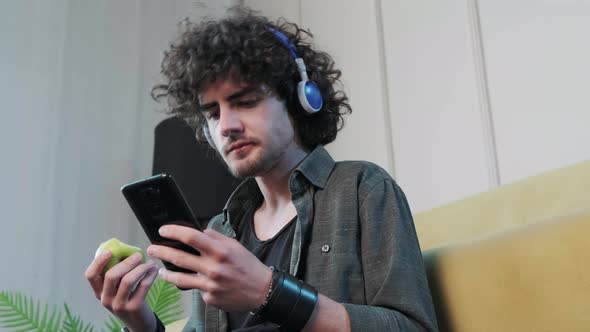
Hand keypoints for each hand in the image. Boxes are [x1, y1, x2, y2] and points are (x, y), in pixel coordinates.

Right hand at [85, 250, 158, 331]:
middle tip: (138, 255)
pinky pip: (143, 286)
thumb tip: (124, 249)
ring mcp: (119, 305)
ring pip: (128, 280)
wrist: (138, 322)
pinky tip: (154, 270)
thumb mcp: (117, 289)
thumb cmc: (128, 298)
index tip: (109, 251)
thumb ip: (117, 273)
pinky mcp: (134, 307)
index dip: (98, 262)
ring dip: (141, 268)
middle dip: (126, 262)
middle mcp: (106, 299)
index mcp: (99, 292)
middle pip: (111, 275)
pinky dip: (150, 275)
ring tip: (150, 263)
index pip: (91, 275)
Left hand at [147, 225, 271, 311]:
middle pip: (179, 257)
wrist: (262, 291)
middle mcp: (213, 268)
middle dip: (161, 251)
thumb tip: (199, 231)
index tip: (163, 230)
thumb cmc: (249, 267)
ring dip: (166, 273)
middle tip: (151, 248)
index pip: (191, 237)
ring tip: (160, 270)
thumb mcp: (235, 246)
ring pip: (180, 278)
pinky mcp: (210, 298)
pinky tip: (196, 282)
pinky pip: (196, 290)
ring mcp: (210, 285)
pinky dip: (194, 285)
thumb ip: (216, 238)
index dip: (174, 232)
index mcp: (220, 251)